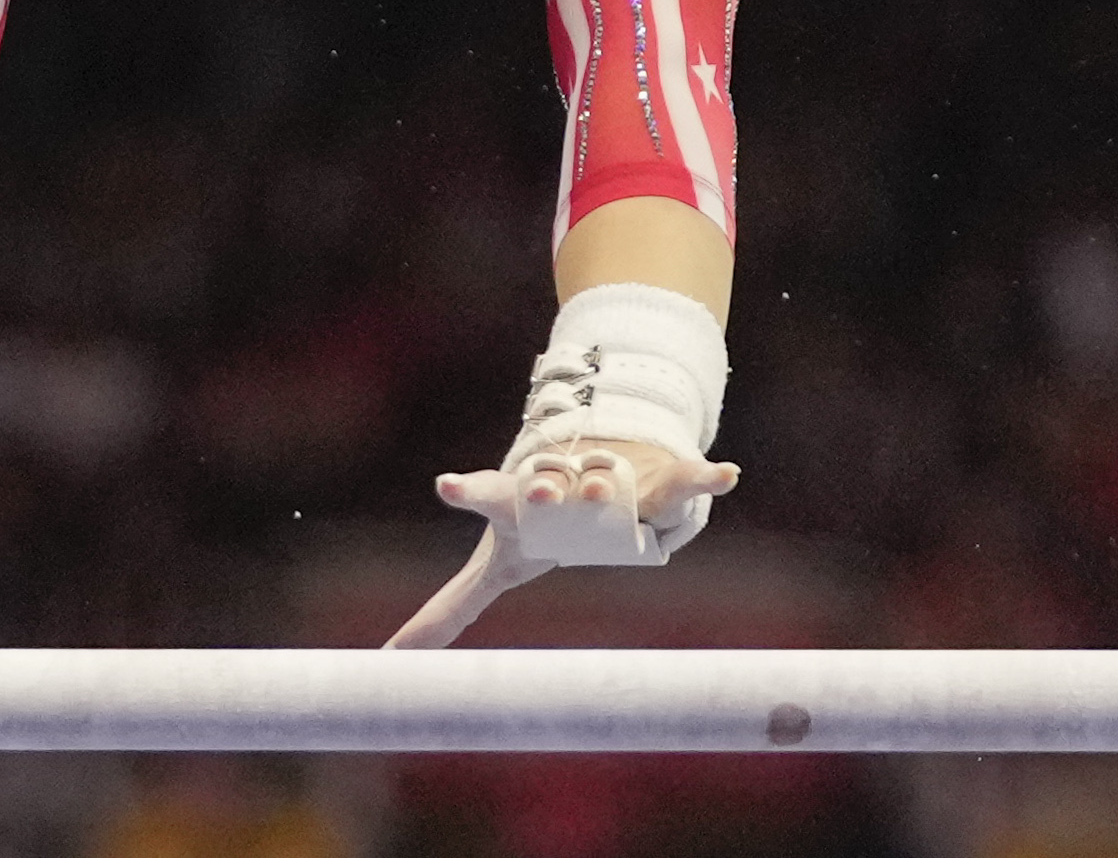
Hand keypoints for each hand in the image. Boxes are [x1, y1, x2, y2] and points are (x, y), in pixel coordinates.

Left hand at [386, 439, 745, 645]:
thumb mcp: (500, 564)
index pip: (486, 493)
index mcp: (520, 500)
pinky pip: (689, 478)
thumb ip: (450, 607)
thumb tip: (392, 657)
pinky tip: (725, 475)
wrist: (603, 460)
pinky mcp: (662, 476)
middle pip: (549, 483)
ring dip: (609, 486)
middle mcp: (565, 478)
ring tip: (608, 493)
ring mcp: (613, 472)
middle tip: (541, 494)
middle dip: (546, 487)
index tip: (445, 484)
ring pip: (610, 480)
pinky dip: (708, 478)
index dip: (466, 491)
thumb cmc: (540, 524)